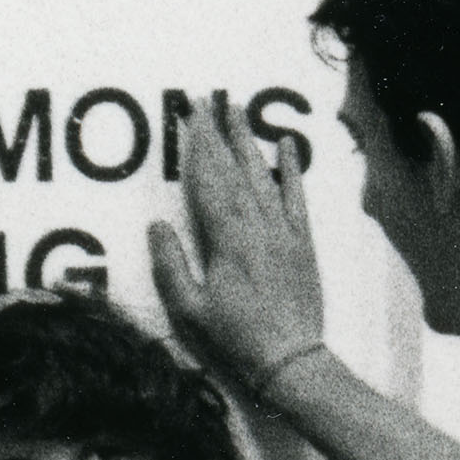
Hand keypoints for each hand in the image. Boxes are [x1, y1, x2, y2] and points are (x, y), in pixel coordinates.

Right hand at [149, 87, 335, 416]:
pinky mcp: (302, 243)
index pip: (209, 181)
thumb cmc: (236, 340)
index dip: (198, 147)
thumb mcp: (190, 310)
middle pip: (235, 170)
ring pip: (263, 176)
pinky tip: (286, 145)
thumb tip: (157, 225)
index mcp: (228, 240)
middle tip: (209, 99)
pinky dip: (291, 171)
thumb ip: (171, 265)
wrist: (291, 361)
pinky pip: (296, 199)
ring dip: (248, 141)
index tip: (190, 116)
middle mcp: (258, 227)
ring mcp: (283, 233)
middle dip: (219, 133)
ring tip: (237, 109)